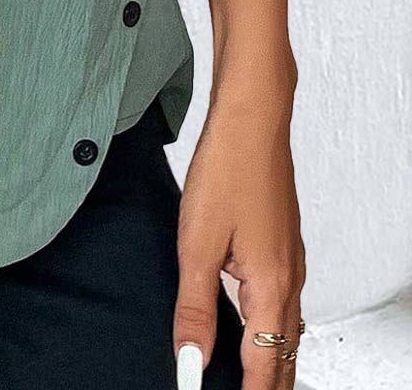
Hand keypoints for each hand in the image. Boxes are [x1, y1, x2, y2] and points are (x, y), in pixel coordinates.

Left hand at [173, 94, 304, 387]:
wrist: (252, 119)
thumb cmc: (227, 169)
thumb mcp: (197, 243)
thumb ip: (195, 307)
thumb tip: (191, 359)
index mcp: (272, 287)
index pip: (263, 366)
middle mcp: (290, 280)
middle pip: (282, 356)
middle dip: (262, 385)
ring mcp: (290, 263)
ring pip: (285, 330)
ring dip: (266, 359)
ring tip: (241, 379)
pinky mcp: (283, 247)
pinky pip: (283, 304)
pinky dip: (268, 328)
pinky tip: (247, 325)